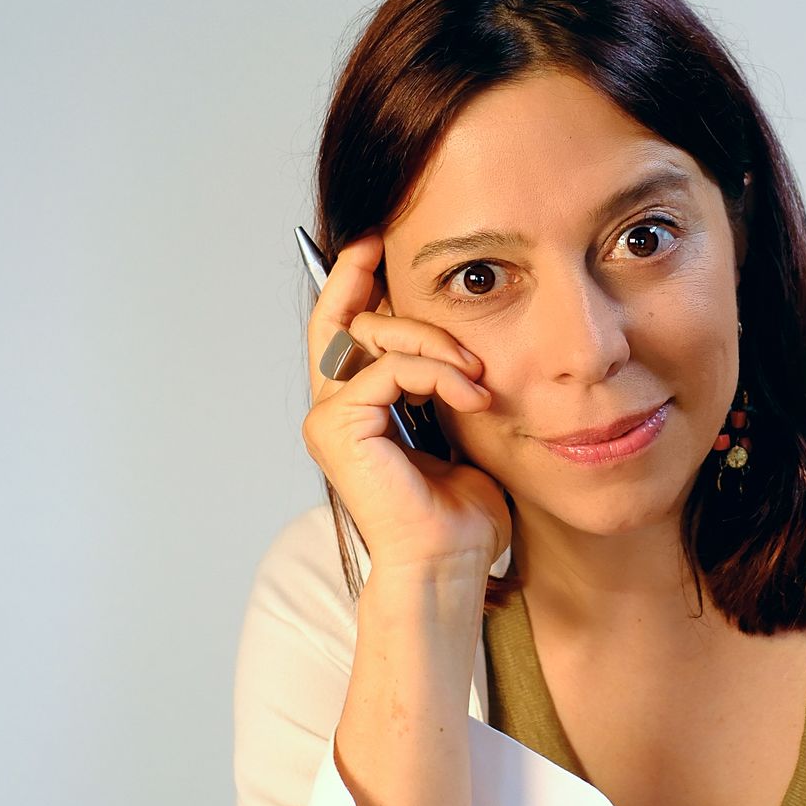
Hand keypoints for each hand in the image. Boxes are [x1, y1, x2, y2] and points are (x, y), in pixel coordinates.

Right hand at [302, 231, 510, 580]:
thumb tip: (466, 342)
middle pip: (343, 319)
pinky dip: (435, 371)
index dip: (352, 279)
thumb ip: (444, 384)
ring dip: (433, 342)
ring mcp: (330, 419)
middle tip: (428, 286)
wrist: (450, 562)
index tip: (376, 242)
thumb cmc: (458, 513)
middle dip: (388, 292)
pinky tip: (471, 392)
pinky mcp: (339, 428)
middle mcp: (332, 409)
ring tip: (476, 373)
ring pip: (370, 335)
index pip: (341, 326)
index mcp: (356, 408)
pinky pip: (388, 368)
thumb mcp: (458, 428)